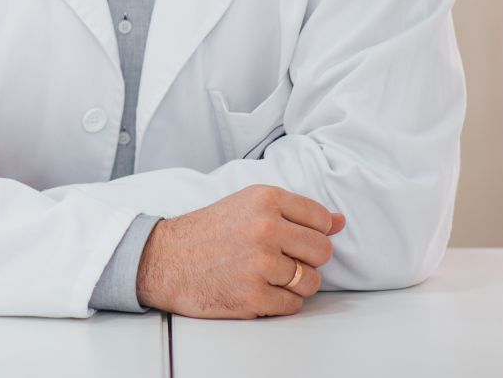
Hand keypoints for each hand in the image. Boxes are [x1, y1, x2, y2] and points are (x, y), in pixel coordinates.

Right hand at [134, 184, 346, 317]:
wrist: (164, 259)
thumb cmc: (205, 233)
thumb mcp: (246, 206)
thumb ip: (293, 212)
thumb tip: (339, 221)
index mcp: (265, 199)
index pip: (320, 219)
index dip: (312, 233)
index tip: (294, 238)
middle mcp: (265, 227)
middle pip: (322, 251)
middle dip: (307, 260)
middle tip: (281, 259)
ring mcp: (260, 263)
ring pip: (311, 281)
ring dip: (294, 284)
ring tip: (266, 276)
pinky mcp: (255, 295)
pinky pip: (293, 305)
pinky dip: (279, 302)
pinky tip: (256, 289)